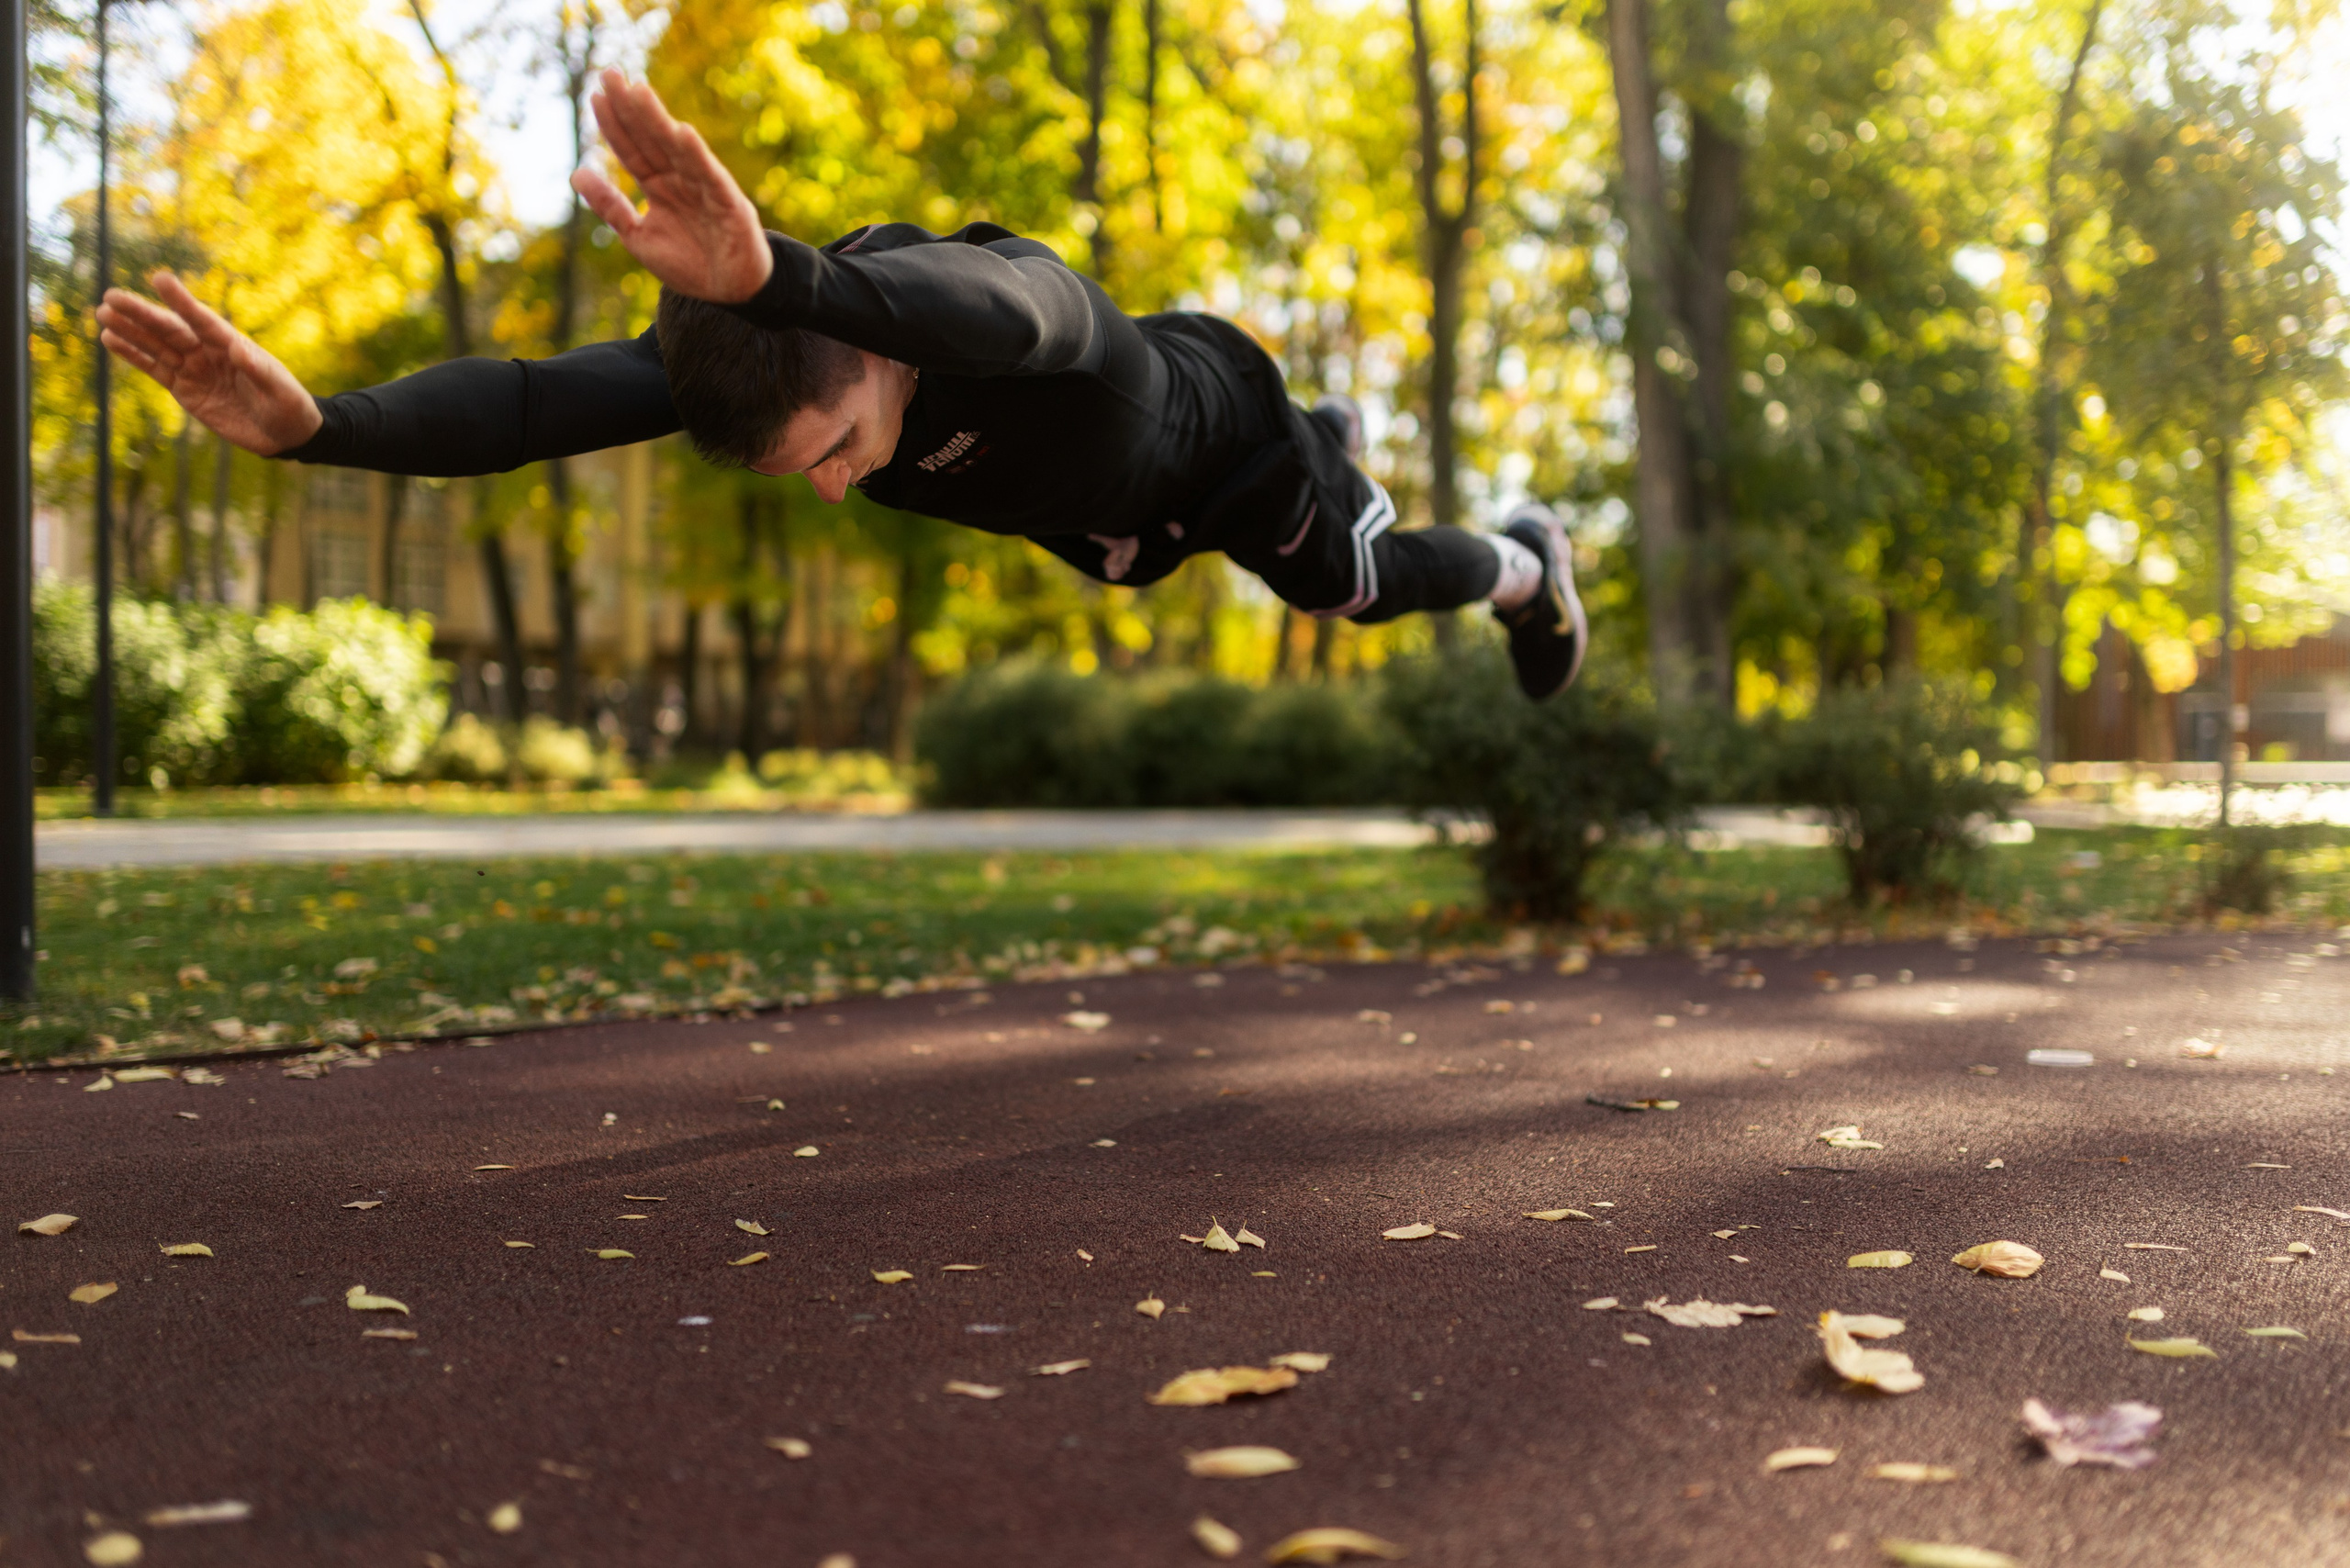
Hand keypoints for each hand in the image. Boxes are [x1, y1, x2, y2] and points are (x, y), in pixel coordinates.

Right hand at [96, 273, 322, 455]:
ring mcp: (194, 369)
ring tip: (103, 313)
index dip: (181, 301)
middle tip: (111, 296)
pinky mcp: (185, 389)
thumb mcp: (280, 391)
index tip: (160, 278)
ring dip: (130, 330)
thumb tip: (239, 349)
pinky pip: (155, 369)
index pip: (202, 320)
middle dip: (142, 313)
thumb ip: (259, 371)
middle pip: (170, 329)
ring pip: (157, 346)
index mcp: (232, 345)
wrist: (285, 434)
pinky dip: (133, 355)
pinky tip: (111, 340)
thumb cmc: (288, 406)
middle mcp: (209, 352)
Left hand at [571, 68, 772, 304]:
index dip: (613, 124)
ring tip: (639, 92)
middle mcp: (680, 179)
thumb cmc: (689, 264)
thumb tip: (575, 173)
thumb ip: (610, 206)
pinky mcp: (728, 203)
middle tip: (609, 73)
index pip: (632, 149)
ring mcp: (704, 187)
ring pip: (676, 149)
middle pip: (651, 138)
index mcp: (659, 186)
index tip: (594, 95)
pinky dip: (697, 156)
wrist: (731, 293)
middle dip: (630, 107)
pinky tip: (682, 133)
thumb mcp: (637, 236)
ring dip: (659, 120)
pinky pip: (710, 176)